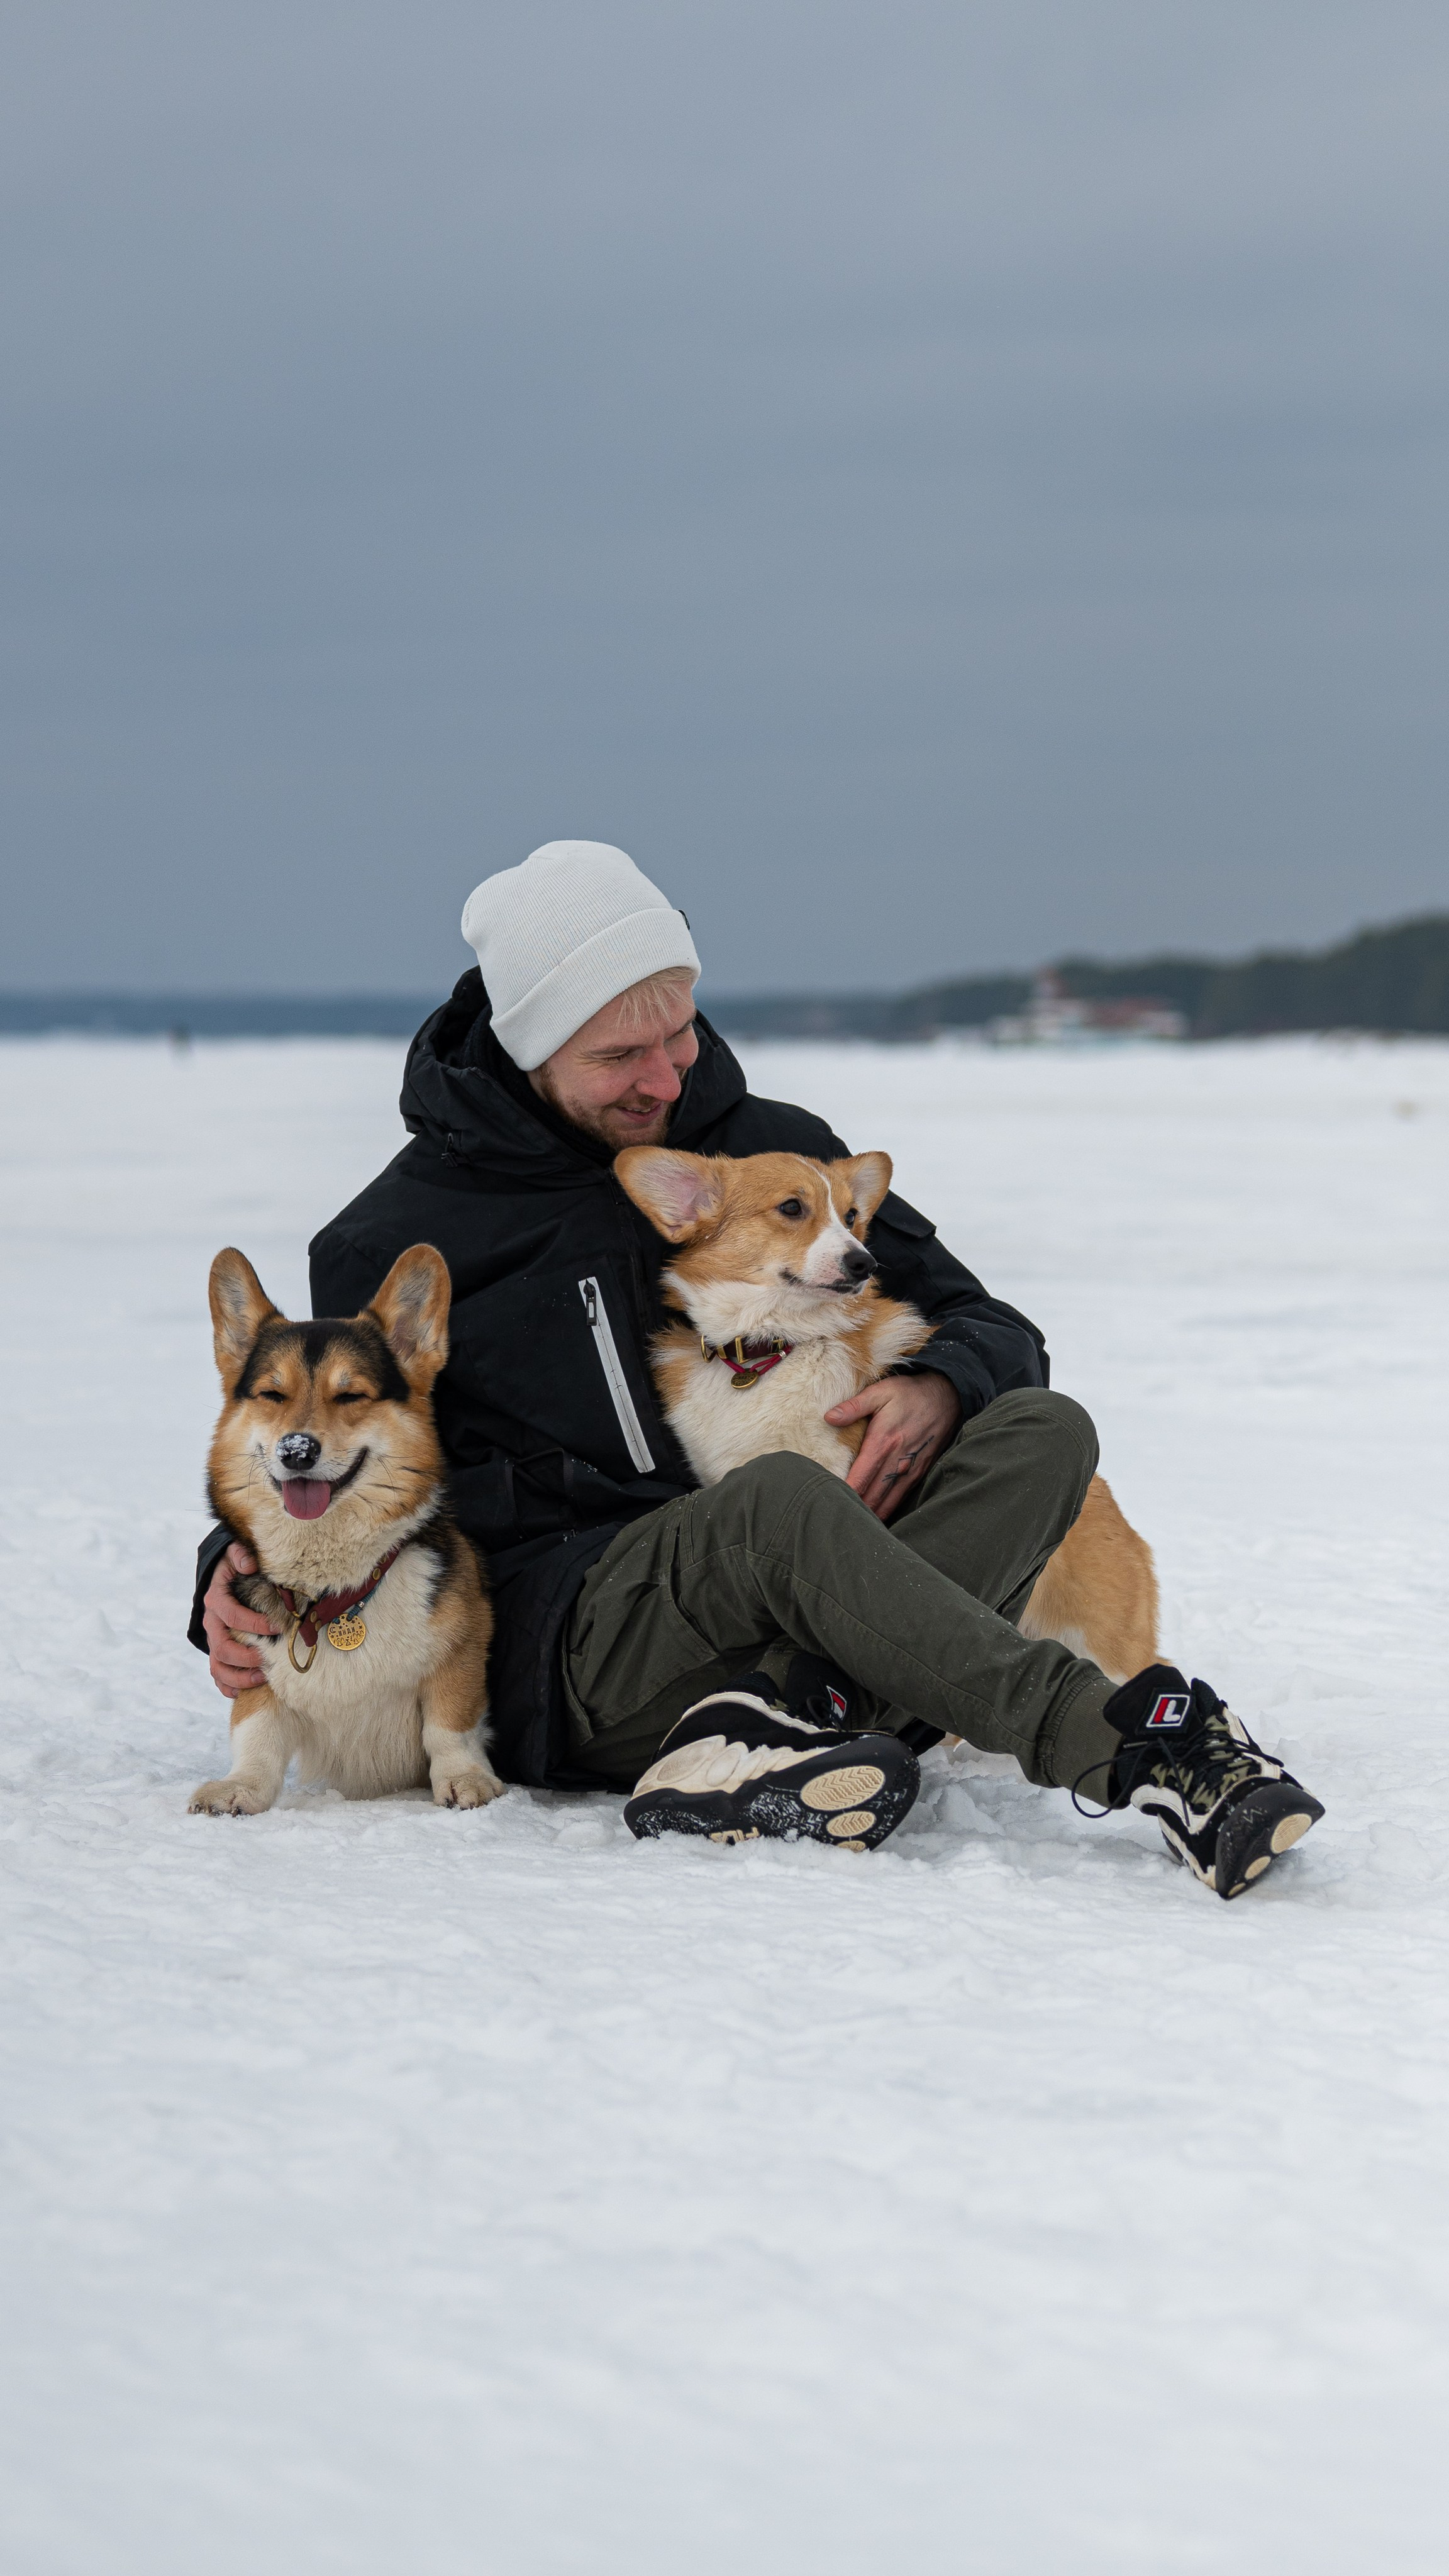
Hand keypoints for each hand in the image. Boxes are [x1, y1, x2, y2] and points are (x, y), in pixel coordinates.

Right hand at [203, 1541, 279, 1697]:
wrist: (224, 1577)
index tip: (279, 1628)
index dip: (255, 1624)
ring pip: (217, 1666)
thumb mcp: (236, 1554)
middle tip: (270, 1659)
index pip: (232, 1616)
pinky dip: (229, 1686)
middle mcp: (211, 1623)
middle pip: (222, 1647)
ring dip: (239, 1677)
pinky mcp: (217, 1651)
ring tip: (263, 1678)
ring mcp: (212, 1639)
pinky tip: (246, 1691)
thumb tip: (249, 1563)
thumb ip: (241, 1554)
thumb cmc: (236, 1566)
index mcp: (216, 1599)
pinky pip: (217, 1675)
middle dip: (247, 1656)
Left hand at [825, 1371, 961, 1521]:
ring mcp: (910, 1470)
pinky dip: (887, 1510)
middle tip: (835, 1520)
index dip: (844, 1494)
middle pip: (872, 1497)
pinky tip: (875, 1518)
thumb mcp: (880, 1392)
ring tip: (852, 1525)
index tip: (828, 1502)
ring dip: (870, 1515)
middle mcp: (897, 1461)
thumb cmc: (910, 1394)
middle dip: (854, 1511)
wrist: (947, 1397)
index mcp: (883, 1443)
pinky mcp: (919, 1473)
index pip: (860, 1478)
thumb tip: (829, 1417)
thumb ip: (854, 1406)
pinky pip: (901, 1498)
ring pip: (887, 1502)